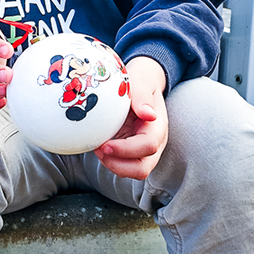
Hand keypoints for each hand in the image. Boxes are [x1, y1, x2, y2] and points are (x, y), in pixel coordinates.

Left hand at [94, 57, 167, 179]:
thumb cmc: (139, 82)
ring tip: (96, 147)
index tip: (105, 145)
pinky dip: (108, 160)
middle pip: (141, 169)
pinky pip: (120, 164)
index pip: (148, 146)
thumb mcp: (141, 81)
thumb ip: (143, 95)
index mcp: (157, 127)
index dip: (126, 150)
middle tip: (98, 150)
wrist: (139, 86)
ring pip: (130, 171)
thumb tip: (148, 114)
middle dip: (118, 165)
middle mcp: (153, 143)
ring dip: (111, 164)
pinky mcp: (129, 151)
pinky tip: (97, 145)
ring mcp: (141, 150)